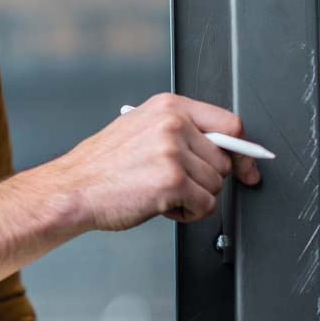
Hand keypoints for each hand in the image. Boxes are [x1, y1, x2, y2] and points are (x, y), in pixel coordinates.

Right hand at [43, 93, 260, 231]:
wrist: (73, 188)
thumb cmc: (103, 166)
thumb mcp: (141, 130)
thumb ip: (182, 132)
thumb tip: (226, 150)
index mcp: (168, 106)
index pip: (230, 124)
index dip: (242, 150)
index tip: (246, 167)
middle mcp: (173, 124)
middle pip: (224, 160)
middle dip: (204, 179)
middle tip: (174, 184)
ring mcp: (173, 152)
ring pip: (215, 185)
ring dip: (193, 198)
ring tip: (161, 193)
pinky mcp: (173, 182)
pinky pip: (205, 206)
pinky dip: (188, 214)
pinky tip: (162, 206)